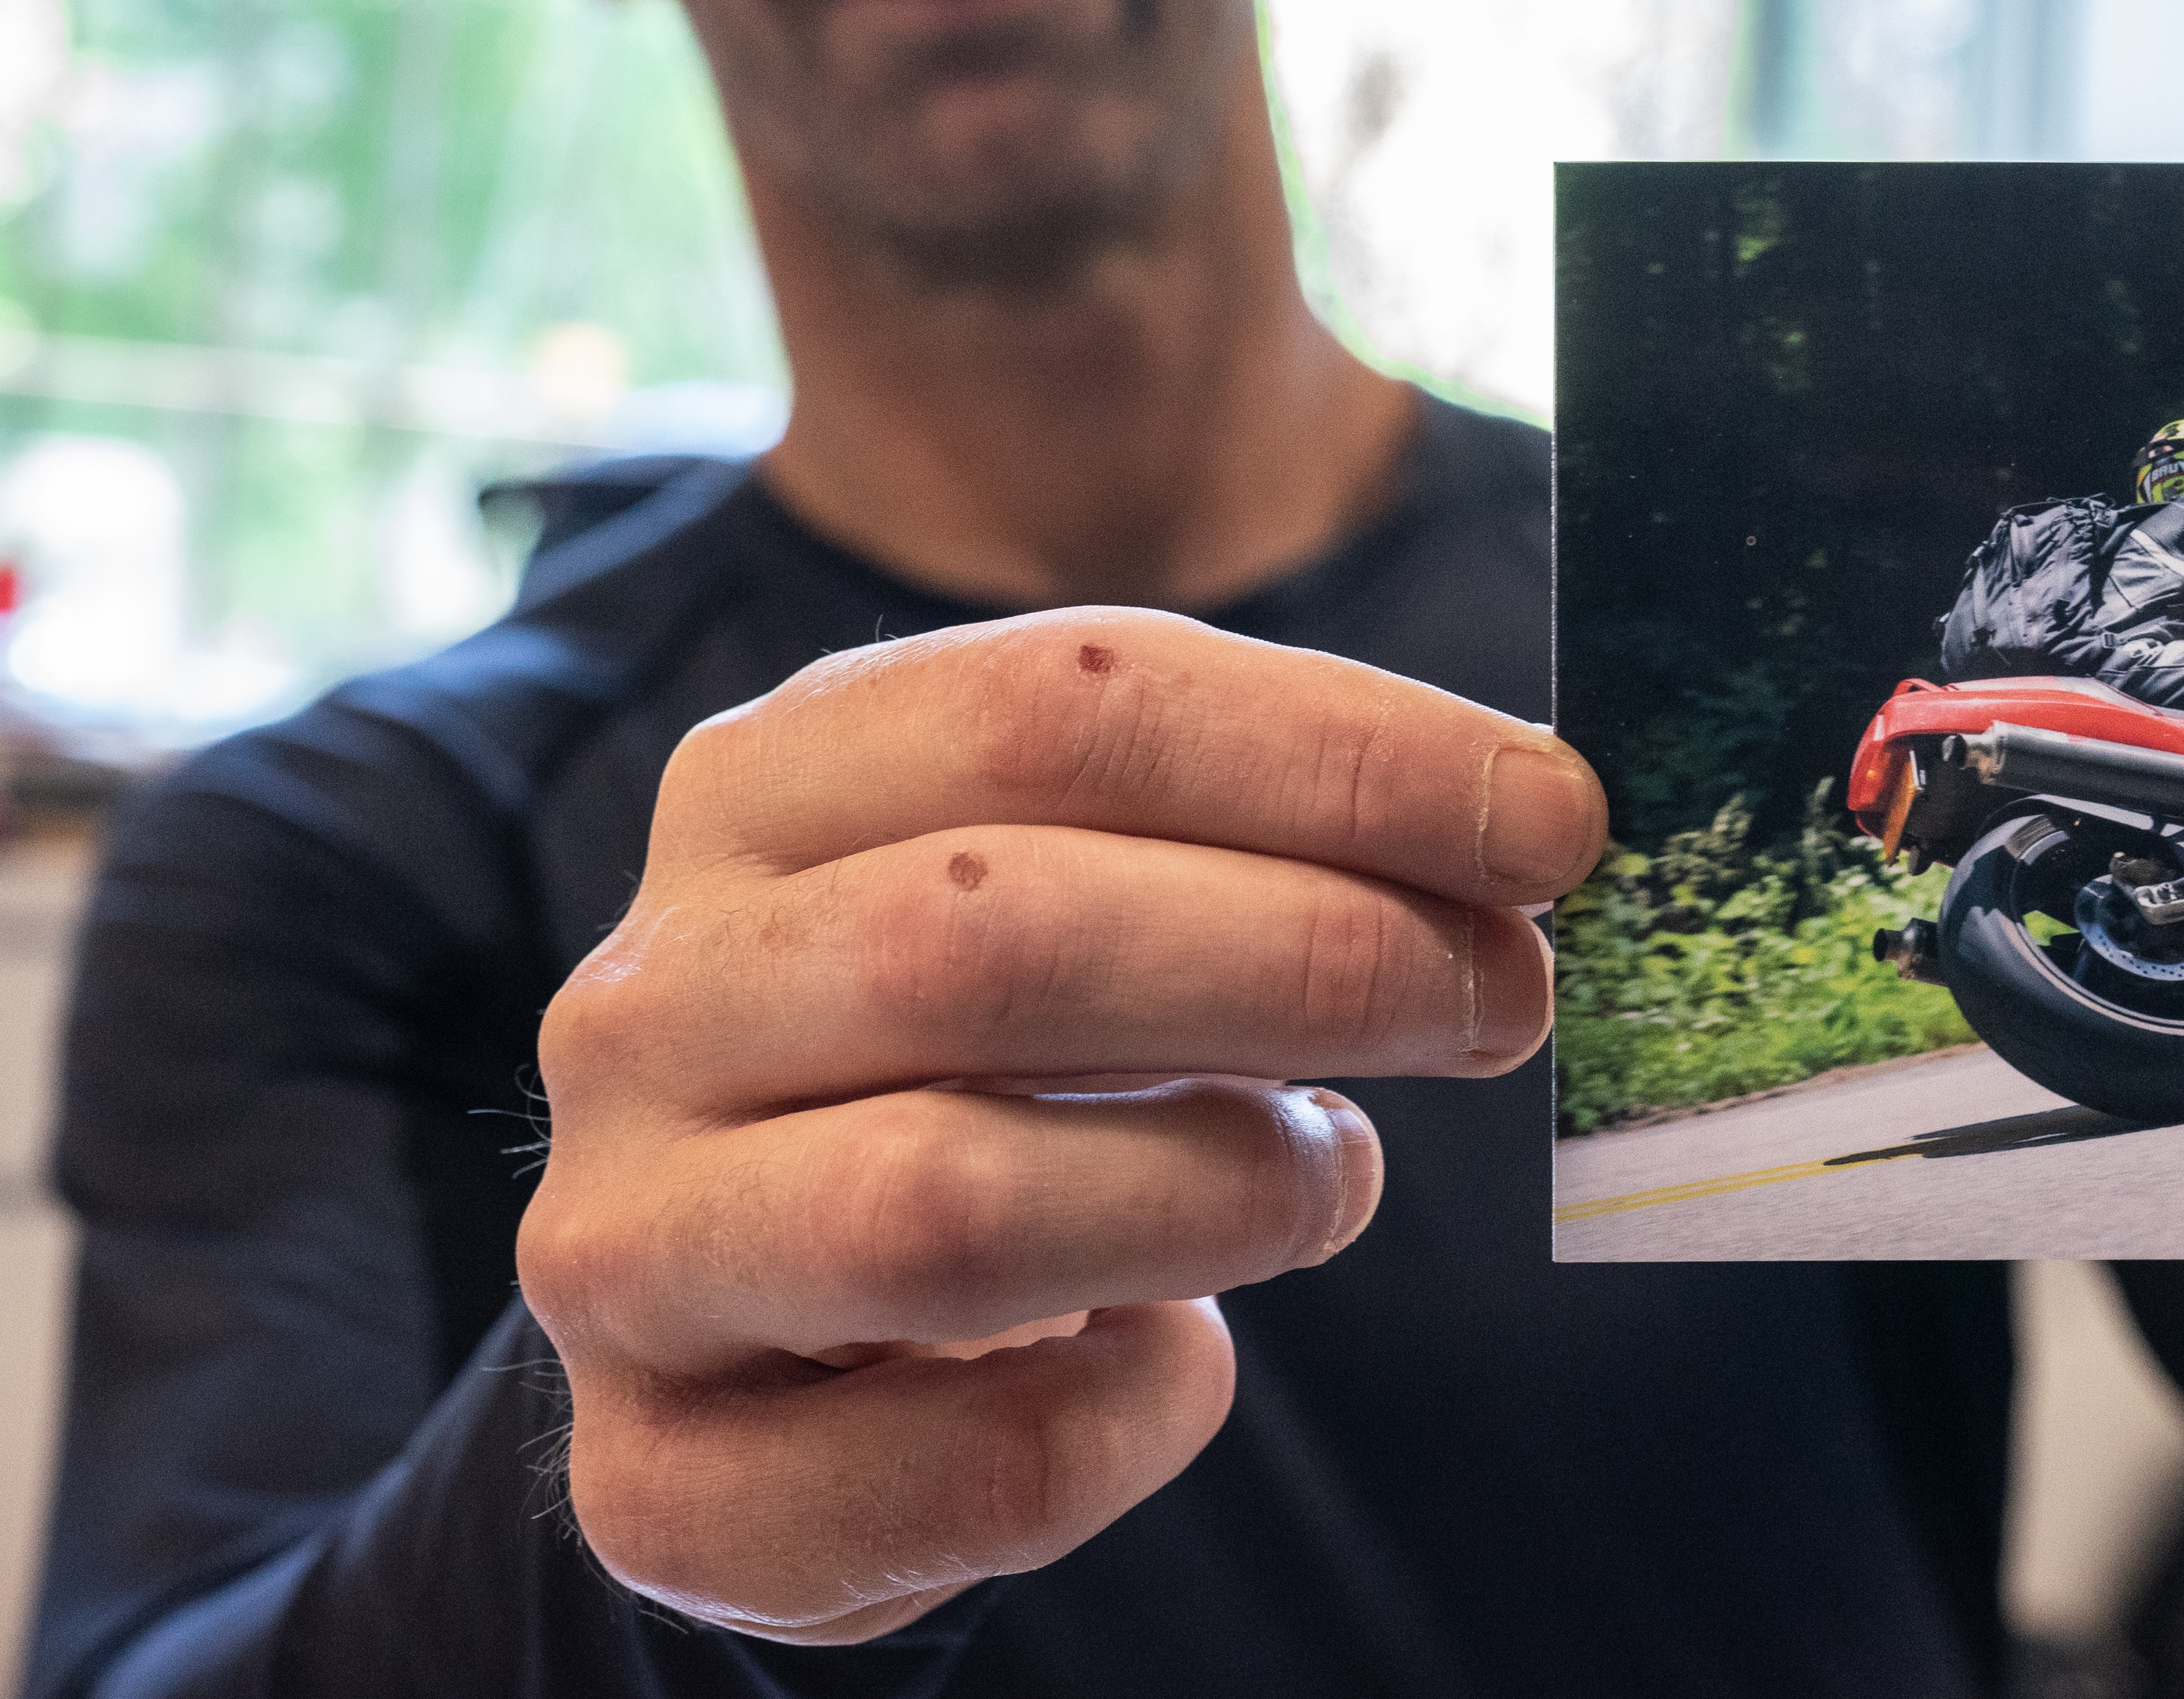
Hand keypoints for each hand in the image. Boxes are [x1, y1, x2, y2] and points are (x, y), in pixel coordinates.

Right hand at [515, 609, 1607, 1641]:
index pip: (1059, 703)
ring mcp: (633, 1243)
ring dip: (1223, 1189)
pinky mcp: (662, 1480)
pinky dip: (1134, 1412)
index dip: (1340, 755)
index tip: (1550, 819)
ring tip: (1334, 1176)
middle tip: (1503, 998)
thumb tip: (1524, 833)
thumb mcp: (1081, 884)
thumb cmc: (974, 1059)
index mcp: (765, 790)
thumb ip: (1255, 835)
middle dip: (1313, 957)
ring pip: (947, 1203)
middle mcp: (654, 1000)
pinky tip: (1182, 1354)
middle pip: (998, 933)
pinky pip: (959, 1466)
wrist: (764, 1325)